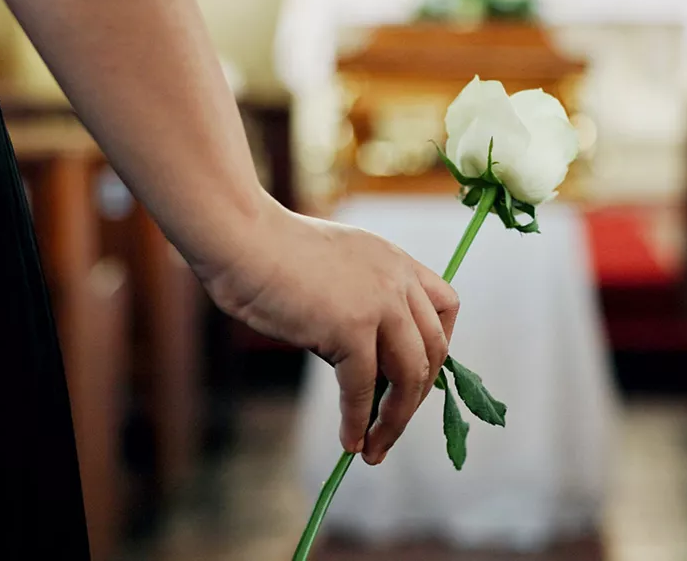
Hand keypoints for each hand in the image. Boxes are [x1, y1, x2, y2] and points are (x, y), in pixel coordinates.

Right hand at [203, 201, 459, 464]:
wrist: (240, 238)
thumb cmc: (268, 252)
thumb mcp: (334, 269)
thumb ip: (357, 304)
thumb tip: (362, 366)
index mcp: (395, 261)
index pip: (446, 307)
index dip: (438, 348)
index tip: (418, 377)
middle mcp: (397, 280)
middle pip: (435, 350)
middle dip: (417, 396)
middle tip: (391, 424)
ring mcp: (379, 303)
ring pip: (410, 375)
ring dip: (395, 420)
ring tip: (375, 448)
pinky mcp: (350, 327)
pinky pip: (363, 388)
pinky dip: (358, 421)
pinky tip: (350, 441)